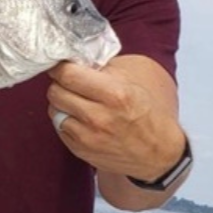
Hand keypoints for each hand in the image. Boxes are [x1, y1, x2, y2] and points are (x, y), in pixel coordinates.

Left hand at [46, 55, 184, 181]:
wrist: (158, 154)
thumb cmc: (151, 112)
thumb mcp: (138, 78)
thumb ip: (107, 66)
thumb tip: (79, 59)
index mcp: (115, 94)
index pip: (68, 75)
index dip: (61, 67)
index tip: (62, 64)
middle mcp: (98, 117)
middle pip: (55, 92)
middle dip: (60, 83)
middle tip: (70, 82)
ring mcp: (87, 137)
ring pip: (53, 110)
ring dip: (62, 103)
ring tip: (78, 101)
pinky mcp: (80, 150)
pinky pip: (59, 127)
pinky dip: (66, 120)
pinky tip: (81, 118)